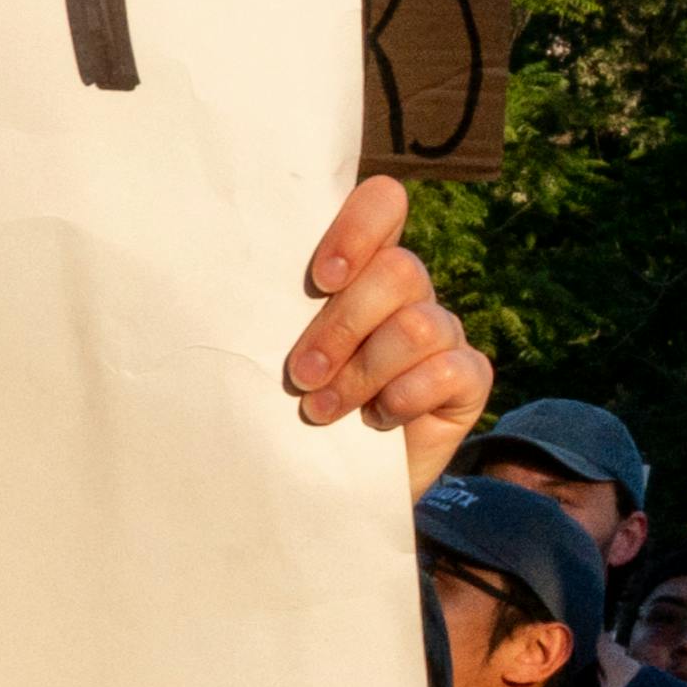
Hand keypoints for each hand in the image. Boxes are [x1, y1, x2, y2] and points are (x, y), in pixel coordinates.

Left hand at [284, 171, 493, 487]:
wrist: (332, 482)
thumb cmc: (294, 404)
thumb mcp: (279, 354)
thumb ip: (274, 317)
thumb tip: (218, 298)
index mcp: (363, 267)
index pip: (384, 204)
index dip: (359, 228)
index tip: (320, 280)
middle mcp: (410, 292)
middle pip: (399, 271)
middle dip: (342, 326)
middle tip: (303, 374)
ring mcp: (444, 333)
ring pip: (418, 324)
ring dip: (362, 372)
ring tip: (322, 410)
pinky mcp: (469, 379)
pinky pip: (450, 371)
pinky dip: (406, 397)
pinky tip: (376, 420)